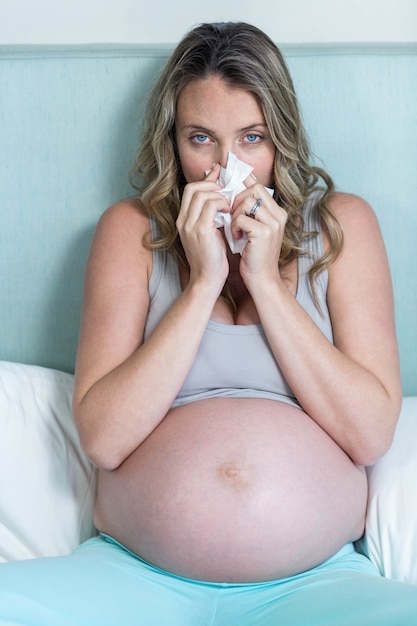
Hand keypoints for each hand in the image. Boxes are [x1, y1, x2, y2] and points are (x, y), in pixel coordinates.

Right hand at [176, 165, 229, 294]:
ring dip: (220, 194)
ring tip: (230, 204)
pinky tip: (230, 212)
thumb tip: (223, 198)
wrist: (207, 280)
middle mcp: (183, 220)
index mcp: (183, 220)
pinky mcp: (201, 230)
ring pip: (203, 193)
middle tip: (228, 189)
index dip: (206, 180)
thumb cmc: (212, 259)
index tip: (221, 177)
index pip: (190, 190)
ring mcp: (190, 225)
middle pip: (194, 187)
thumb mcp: (210, 233)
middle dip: (213, 184)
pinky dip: (223, 203)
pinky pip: (211, 204)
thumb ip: (212, 216)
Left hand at [230, 183, 287, 286]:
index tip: (229, 184)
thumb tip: (232, 190)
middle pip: (254, 188)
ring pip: (247, 201)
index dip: (243, 181)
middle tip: (230, 214)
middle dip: (236, 198)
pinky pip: (241, 218)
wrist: (262, 278)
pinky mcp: (264, 232)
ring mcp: (273, 223)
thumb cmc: (254, 255)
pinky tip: (237, 238)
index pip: (259, 185)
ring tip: (235, 229)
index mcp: (277, 212)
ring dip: (235, 214)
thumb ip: (249, 212)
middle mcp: (278, 215)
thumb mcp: (254, 229)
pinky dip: (234, 227)